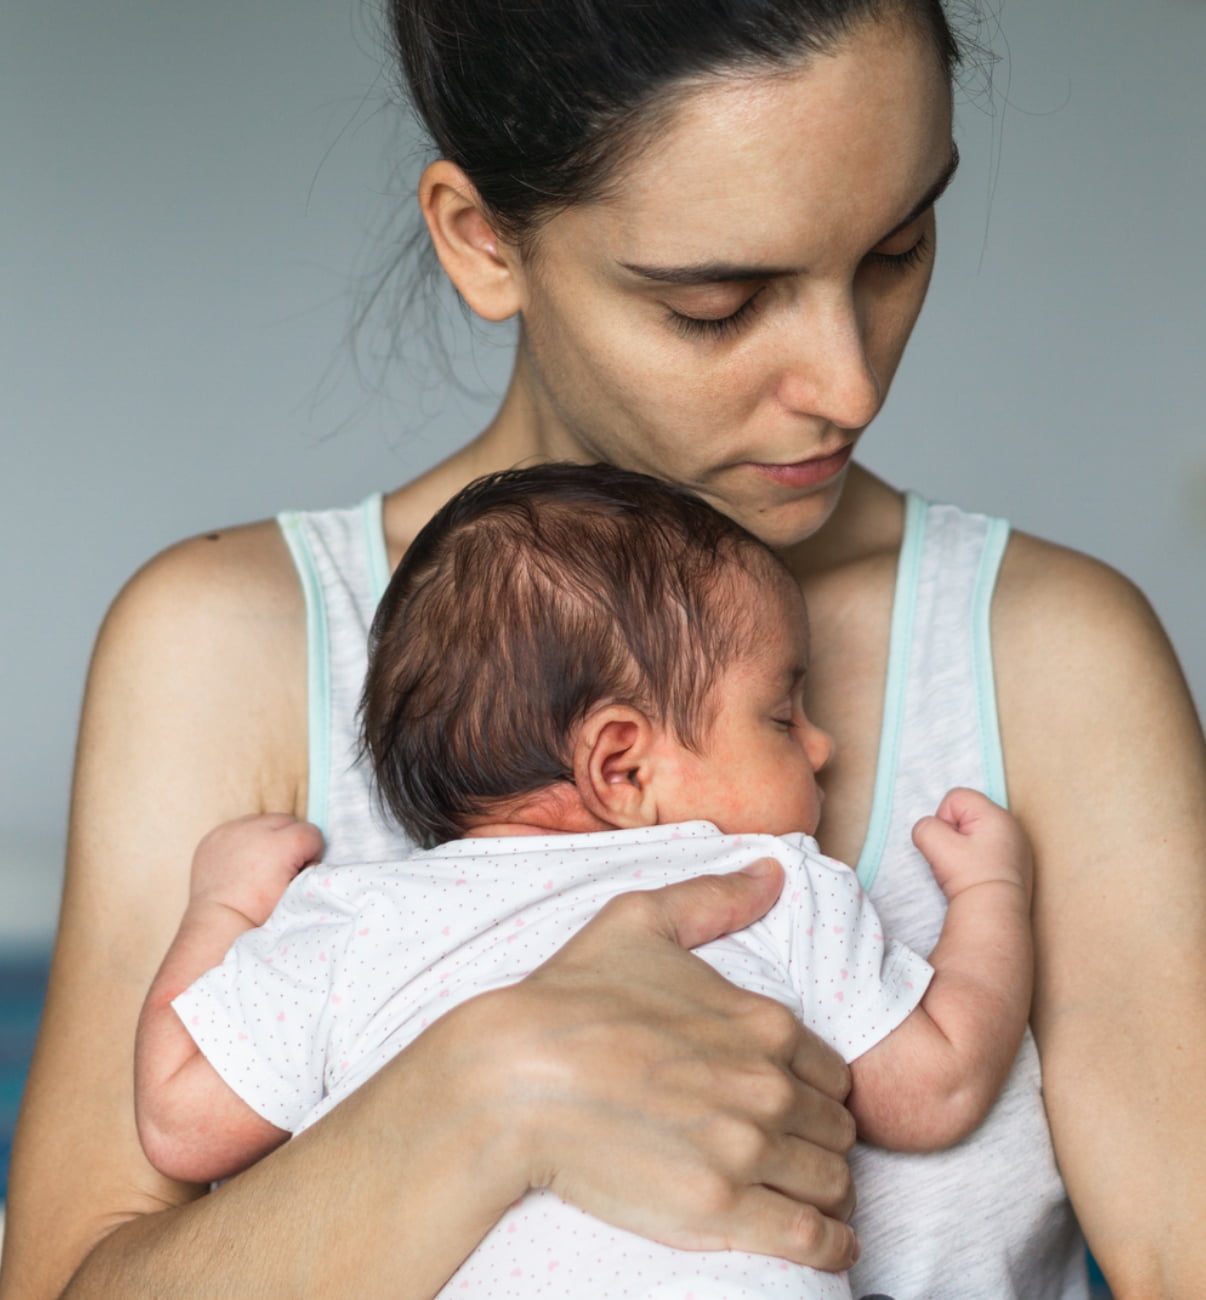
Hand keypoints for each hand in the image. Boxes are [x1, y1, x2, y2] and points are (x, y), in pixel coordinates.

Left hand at [188, 813, 323, 924]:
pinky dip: (243, 839)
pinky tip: (241, 861)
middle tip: (280, 867)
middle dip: (289, 840)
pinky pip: (238, 827)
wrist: (219, 923)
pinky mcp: (214, 835)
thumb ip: (312, 868)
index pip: (311, 832)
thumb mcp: (298, 892)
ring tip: (259, 863)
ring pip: (262, 821)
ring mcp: (231, 831)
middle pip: (287, 821)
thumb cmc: (262, 914)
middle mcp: (254, 832)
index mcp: (279, 846)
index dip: (310, 853)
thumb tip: (311, 857)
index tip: (300, 870)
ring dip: (266, 836)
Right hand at [467, 859, 859, 1270]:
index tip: (794, 1100)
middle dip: (821, 1139)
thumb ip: (714, 898)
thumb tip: (772, 871)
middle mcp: (768, 1086)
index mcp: (763, 1022)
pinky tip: (825, 1245)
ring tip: (806, 1197)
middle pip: (836, 1128)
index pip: (832, 1070)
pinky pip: (813, 1240)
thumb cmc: (570, 997)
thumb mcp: (640, 921)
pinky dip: (830, 1247)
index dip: (817, 1087)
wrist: (513, 1076)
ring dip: (828, 1191)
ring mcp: (748, 1150)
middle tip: (792, 1150)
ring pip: (833, 1182)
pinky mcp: (721, 1210)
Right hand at [912, 788, 1033, 903]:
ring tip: (968, 869)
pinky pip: (989, 850)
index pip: (955, 797)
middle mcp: (1012, 826)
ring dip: (966, 847)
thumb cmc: (969, 878)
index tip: (950, 845)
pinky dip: (980, 860)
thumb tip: (929, 831)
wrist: (995, 916)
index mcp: (996, 814)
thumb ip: (924, 826)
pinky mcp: (1017, 864)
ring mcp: (1018, 846)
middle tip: (958, 857)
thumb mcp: (933, 843)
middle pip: (967, 814)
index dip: (943, 819)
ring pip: (977, 833)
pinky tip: (979, 876)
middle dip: (955, 832)